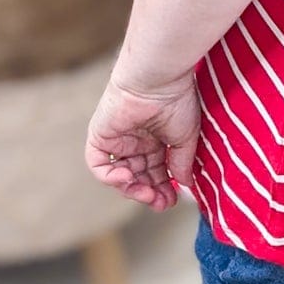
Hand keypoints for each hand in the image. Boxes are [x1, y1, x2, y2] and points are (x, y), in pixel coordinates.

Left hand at [85, 70, 200, 211]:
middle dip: (149, 193)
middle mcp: (136, 141)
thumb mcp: (185, 138)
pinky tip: (127, 178)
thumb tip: (184, 185)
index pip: (156, 172)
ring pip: (120, 175)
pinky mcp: (101, 136)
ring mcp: (118, 139)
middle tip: (161, 202)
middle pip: (138, 177)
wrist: (158, 80)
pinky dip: (110, 177)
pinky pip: (98, 165)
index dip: (164, 189)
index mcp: (156, 139)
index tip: (173, 201)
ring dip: (132, 189)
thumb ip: (182, 163)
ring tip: (146, 193)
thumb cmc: (176, 101)